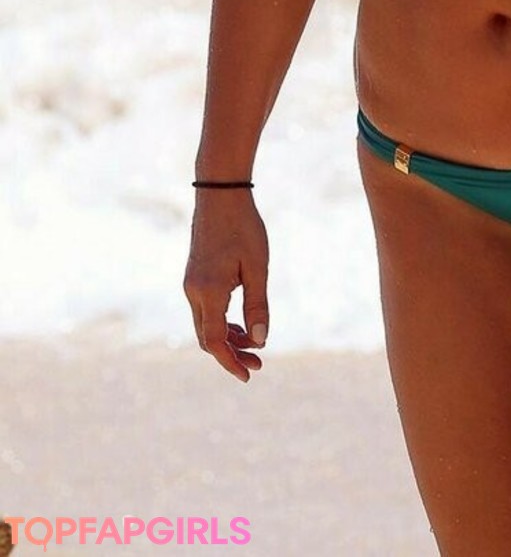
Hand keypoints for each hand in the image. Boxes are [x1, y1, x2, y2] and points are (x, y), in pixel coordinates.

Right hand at [184, 189, 269, 381]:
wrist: (220, 194)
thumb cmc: (244, 227)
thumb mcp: (257, 267)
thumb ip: (257, 305)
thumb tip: (260, 341)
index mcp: (209, 292)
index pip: (215, 341)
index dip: (231, 362)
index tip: (249, 375)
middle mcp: (194, 292)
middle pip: (208, 338)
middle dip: (231, 354)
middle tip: (257, 362)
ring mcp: (191, 284)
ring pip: (205, 325)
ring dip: (227, 338)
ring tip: (253, 345)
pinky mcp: (194, 277)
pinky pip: (205, 311)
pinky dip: (221, 322)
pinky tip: (241, 323)